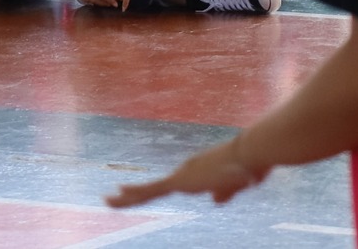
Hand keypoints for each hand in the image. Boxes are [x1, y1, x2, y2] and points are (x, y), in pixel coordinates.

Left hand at [107, 136, 269, 207]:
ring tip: (108, 201)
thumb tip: (215, 200)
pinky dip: (135, 193)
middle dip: (132, 194)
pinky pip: (153, 190)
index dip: (150, 191)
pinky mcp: (182, 181)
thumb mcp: (236, 184)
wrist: (249, 155)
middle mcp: (184, 173)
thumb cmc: (248, 167)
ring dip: (127, 198)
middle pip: (154, 188)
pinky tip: (120, 194)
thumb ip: (225, 192)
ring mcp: (181, 176)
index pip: (168, 186)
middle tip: (112, 197)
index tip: (133, 192)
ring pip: (149, 190)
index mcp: (195, 174)